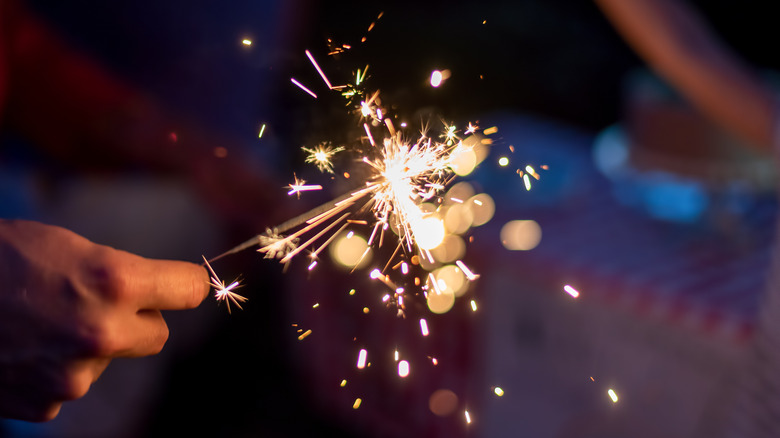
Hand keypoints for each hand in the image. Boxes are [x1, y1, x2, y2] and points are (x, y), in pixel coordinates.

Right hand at [0, 220, 208, 421]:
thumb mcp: (68, 247)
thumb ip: (120, 273)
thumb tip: (163, 291)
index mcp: (114, 281)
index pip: (191, 290)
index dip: (186, 285)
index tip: (183, 284)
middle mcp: (101, 332)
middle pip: (157, 335)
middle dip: (140, 320)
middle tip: (102, 302)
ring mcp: (72, 375)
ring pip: (109, 359)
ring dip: (91, 344)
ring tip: (42, 319)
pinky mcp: (44, 403)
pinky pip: (70, 384)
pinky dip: (56, 368)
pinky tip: (24, 345)